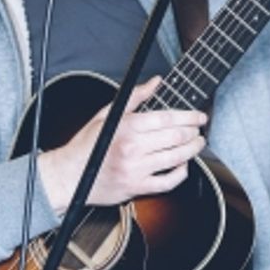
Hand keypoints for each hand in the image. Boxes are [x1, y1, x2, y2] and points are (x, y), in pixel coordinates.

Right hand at [38, 76, 207, 213]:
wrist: (69, 176)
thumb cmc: (87, 145)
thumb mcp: (107, 114)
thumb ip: (135, 96)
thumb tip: (156, 81)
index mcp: (126, 127)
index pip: (166, 119)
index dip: (189, 116)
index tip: (200, 116)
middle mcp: (132, 148)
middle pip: (175, 137)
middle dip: (194, 132)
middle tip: (200, 129)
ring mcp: (136, 169)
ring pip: (175, 158)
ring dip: (192, 150)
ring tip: (197, 143)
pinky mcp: (137, 187)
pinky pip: (167, 182)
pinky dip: (181, 174)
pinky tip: (184, 165)